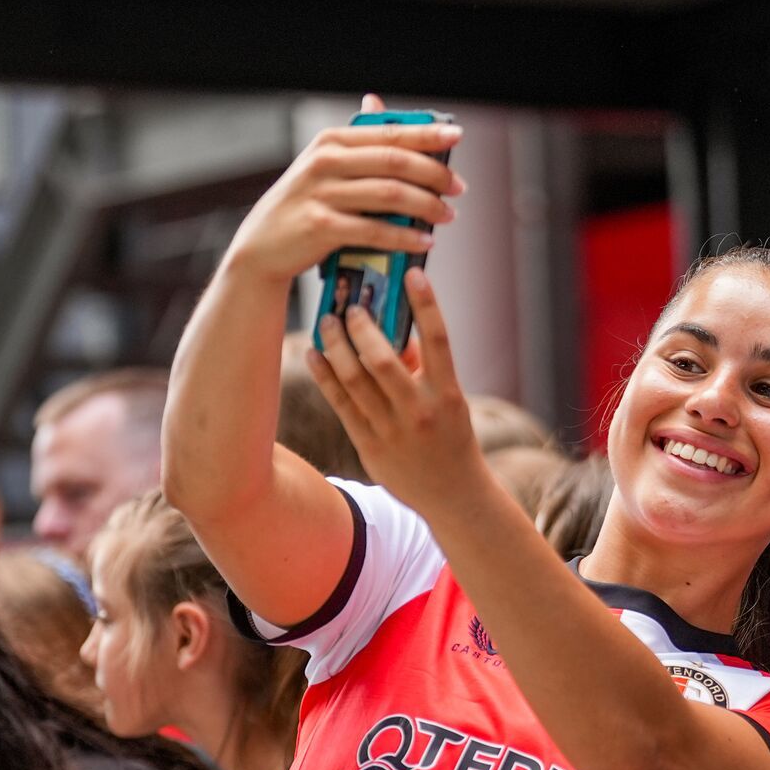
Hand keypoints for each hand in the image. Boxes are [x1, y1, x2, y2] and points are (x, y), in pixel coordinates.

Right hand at [225, 93, 461, 285]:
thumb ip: (358, 141)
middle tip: (458, 188)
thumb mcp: (326, 165)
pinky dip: (405, 236)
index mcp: (332, 141)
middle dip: (434, 174)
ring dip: (426, 206)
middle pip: (395, 162)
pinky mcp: (321, 227)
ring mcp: (322, 194)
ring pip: (389, 195)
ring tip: (448, 215)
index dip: (426, 134)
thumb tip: (377, 101)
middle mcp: (325, 162)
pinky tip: (425, 241)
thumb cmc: (306, 203)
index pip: (388, 133)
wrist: (263, 246)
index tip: (457, 136)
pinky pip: (375, 230)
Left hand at [309, 269, 484, 518]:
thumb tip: (400, 332)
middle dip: (362, 327)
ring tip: (327, 322)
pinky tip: (315, 354)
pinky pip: (340, 403)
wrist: (454, 495)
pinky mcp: (370, 444)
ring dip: (336, 345)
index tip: (414, 274)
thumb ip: (427, 369)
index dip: (427, 304)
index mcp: (448, 395)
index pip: (439, 341)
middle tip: (350, 306)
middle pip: (383, 359)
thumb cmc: (453, 439)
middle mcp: (420, 411)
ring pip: (354, 379)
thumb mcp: (451, 402)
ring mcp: (392, 430)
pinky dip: (325, 375)